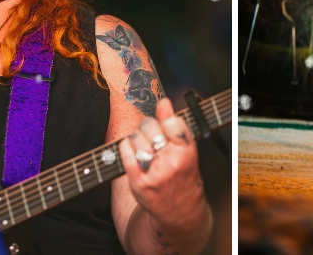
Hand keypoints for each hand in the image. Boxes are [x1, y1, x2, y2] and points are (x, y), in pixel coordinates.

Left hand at [118, 97, 206, 232]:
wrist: (180, 211)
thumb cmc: (183, 176)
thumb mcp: (186, 150)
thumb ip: (175, 125)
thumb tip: (164, 102)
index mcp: (187, 151)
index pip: (171, 120)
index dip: (165, 120)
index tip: (165, 126)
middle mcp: (172, 161)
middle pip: (151, 127)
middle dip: (148, 128)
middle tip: (152, 137)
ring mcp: (155, 173)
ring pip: (136, 138)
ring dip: (136, 139)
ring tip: (144, 148)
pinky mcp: (139, 182)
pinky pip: (126, 153)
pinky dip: (125, 148)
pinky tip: (132, 151)